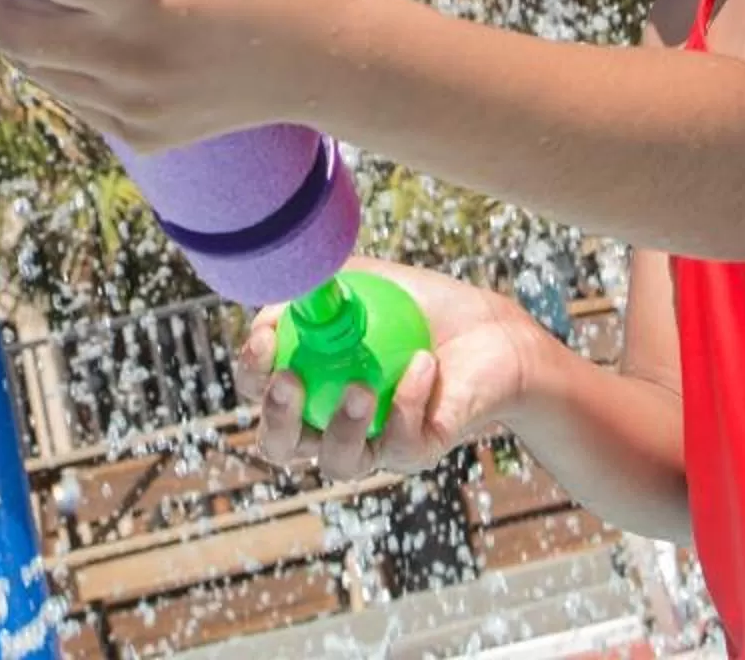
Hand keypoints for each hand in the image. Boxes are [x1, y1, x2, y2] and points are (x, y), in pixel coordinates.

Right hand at [233, 259, 545, 480]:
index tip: (265, 339)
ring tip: (361, 386)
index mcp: (310, 385)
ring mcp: (374, 445)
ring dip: (342, 426)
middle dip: (277, 419)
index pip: (261, 391)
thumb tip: (279, 288)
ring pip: (339, 462)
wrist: (491, 330)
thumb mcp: (364, 283)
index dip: (253, 373)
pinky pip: (403, 442)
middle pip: (282, 446)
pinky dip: (409, 401)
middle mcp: (331, 423)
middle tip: (290, 382)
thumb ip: (319, 285)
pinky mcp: (417, 452)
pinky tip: (422, 364)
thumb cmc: (419, 307)